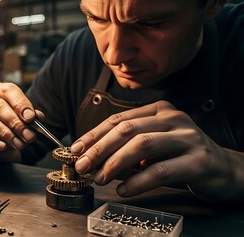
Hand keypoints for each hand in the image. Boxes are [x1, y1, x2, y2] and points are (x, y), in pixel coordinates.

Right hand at [0, 82, 39, 161]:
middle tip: (28, 136)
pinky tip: (2, 146)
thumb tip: (38, 117)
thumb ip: (32, 118)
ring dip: (5, 133)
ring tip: (18, 144)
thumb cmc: (10, 129)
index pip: (9, 91)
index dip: (21, 104)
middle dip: (15, 123)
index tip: (31, 118)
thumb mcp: (24, 122)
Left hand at [71, 100, 234, 200]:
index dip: (93, 135)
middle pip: (126, 129)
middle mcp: (173, 118)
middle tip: (82, 165)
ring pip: (142, 145)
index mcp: (158, 110)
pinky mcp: (198, 160)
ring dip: (115, 163)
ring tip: (100, 177)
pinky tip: (124, 190)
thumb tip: (91, 157)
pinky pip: (161, 170)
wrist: (224, 169)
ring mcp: (187, 137)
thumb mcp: (153, 145)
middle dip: (99, 148)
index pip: (118, 120)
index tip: (75, 149)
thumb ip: (126, 146)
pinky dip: (138, 181)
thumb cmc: (181, 156)